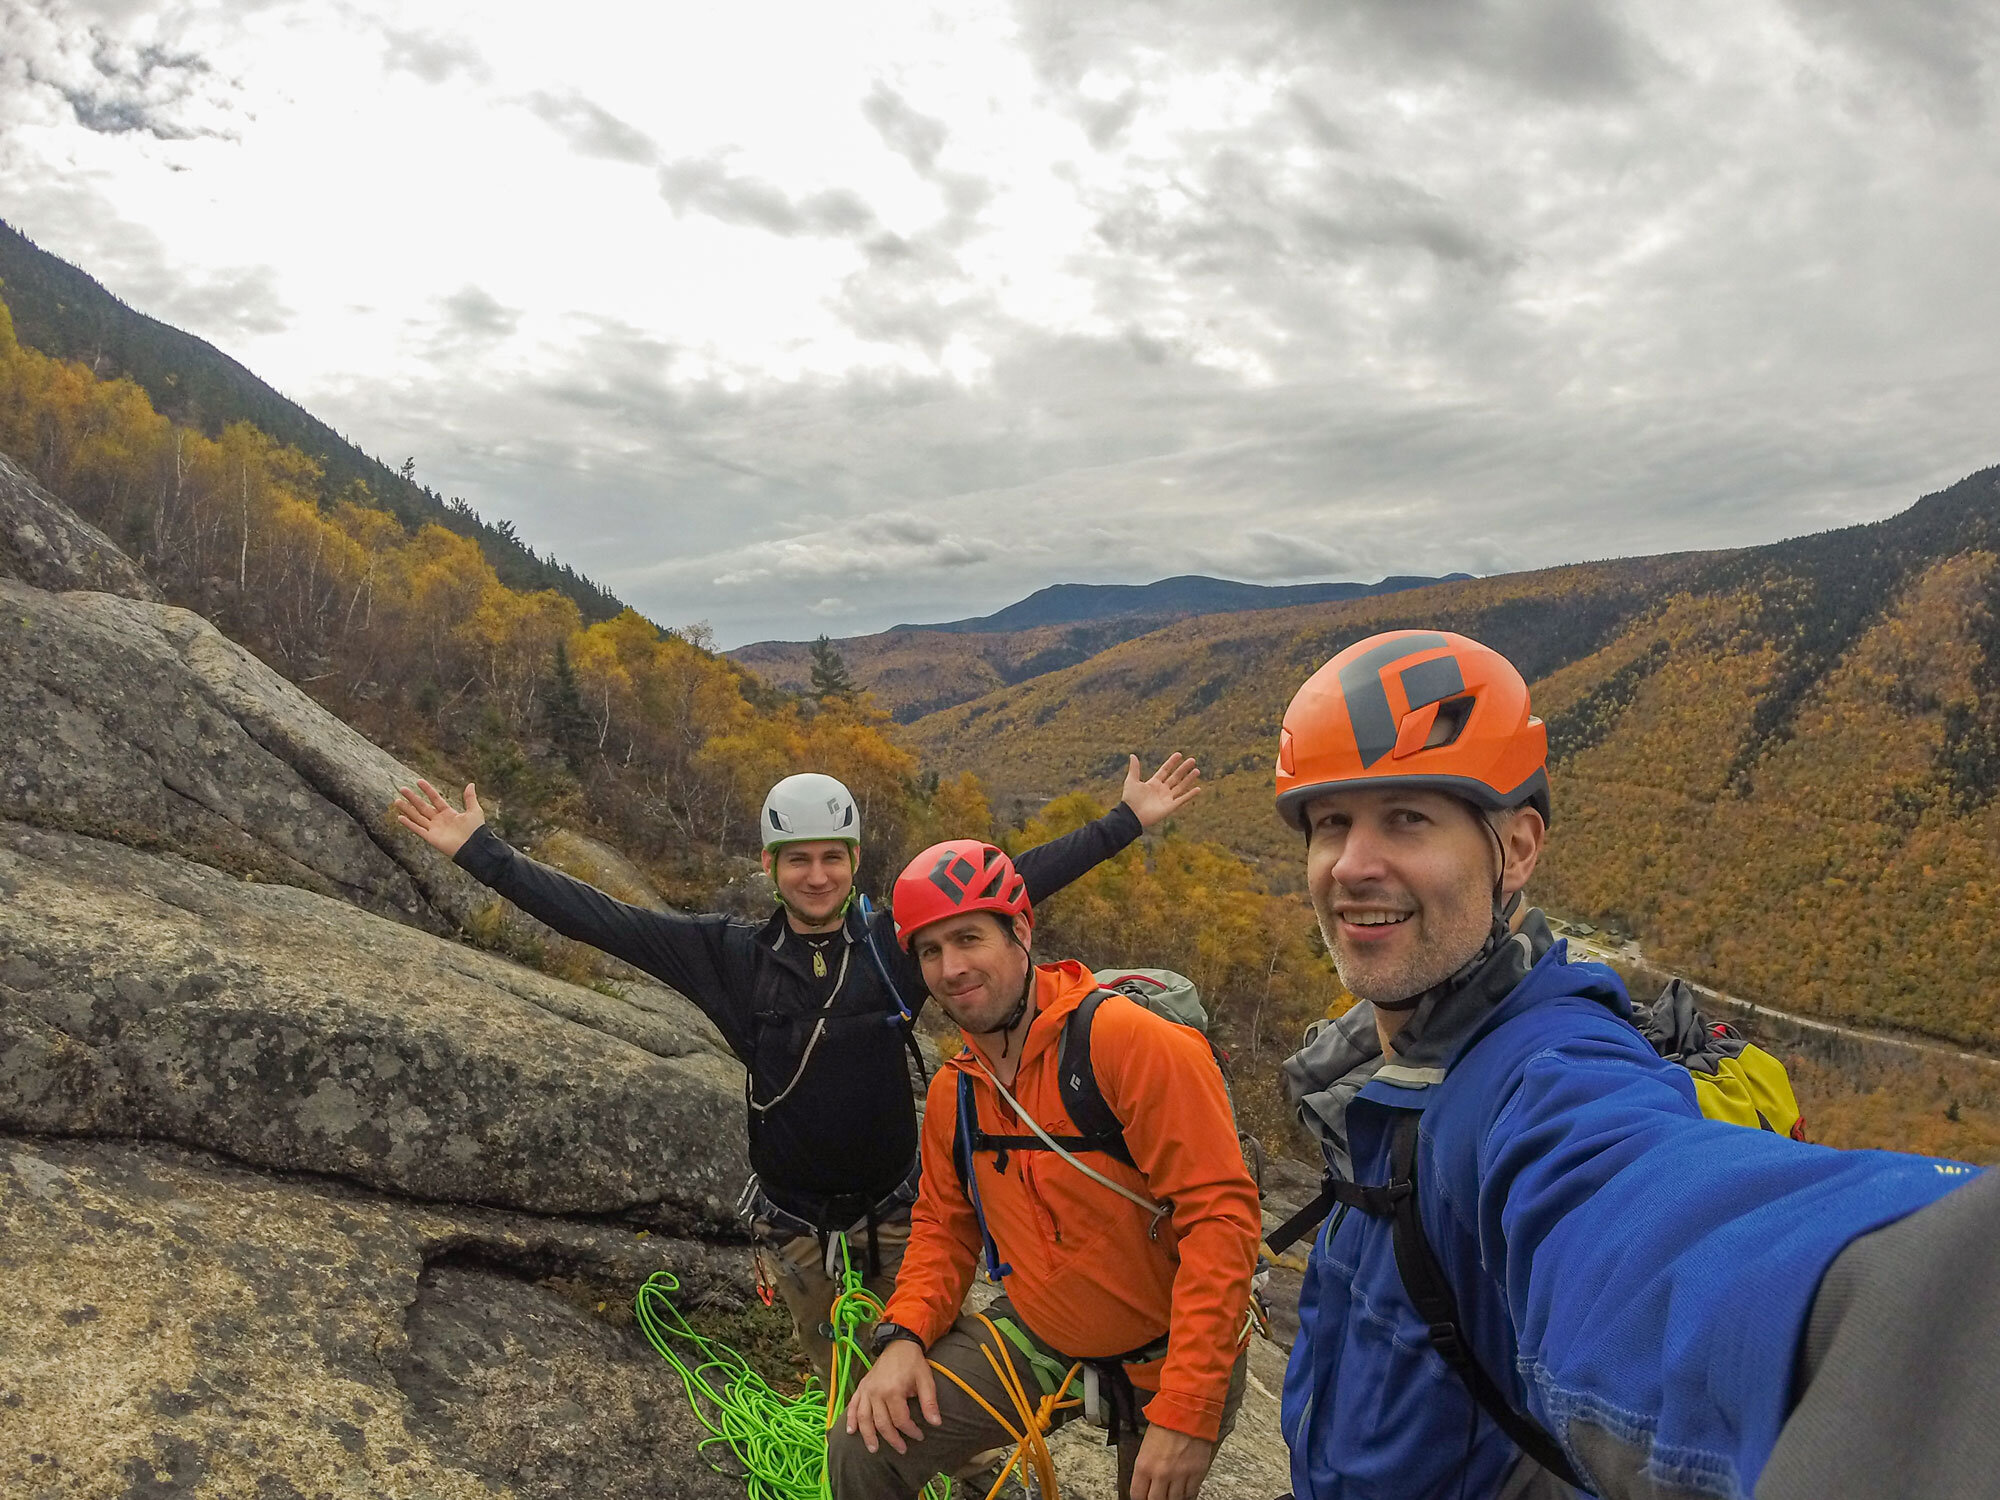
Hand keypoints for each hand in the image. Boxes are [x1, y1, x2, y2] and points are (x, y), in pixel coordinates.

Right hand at [391, 779, 485, 857]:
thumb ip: (470, 798)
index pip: (435, 798)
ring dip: (407, 809)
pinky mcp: (431, 837)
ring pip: (417, 816)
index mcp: (448, 813)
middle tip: (402, 789)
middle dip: (412, 798)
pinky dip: (409, 824)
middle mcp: (439, 820)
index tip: (419, 781)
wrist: (474, 846)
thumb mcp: (474, 811)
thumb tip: (471, 784)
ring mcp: (434, 829)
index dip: (427, 790)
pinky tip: (400, 817)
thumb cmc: (476, 830)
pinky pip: (417, 829)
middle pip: (422, 806)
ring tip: (397, 801)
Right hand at [843, 1339, 939, 1455]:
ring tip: (873, 1449)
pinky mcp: (862, 1387)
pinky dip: (850, 1419)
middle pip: (882, 1423)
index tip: (919, 1436)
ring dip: (868, 1435)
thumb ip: (929, 1402)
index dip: (911, 1431)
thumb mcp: (926, 1380)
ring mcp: (867, 1390)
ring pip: (864, 1418)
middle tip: (901, 1449)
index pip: (900, 1420)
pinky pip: (852, 1405)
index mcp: (893, 1391)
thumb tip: (936, 1423)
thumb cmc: (913, 1363)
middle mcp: (876, 1392)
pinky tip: (851, 1431)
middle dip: (892, 1439)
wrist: (899, 1343)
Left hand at [1120, 752, 1201, 830]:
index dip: (1172, 762)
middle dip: (1184, 768)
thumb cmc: (1130, 799)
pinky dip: (1190, 795)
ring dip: (1189, 779)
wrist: (1132, 815)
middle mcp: (1162, 790)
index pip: (1165, 770)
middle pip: (1175, 777)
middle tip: (1192, 760)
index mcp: (1153, 783)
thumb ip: (1134, 768)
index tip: (1179, 754)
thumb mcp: (1131, 781)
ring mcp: (1167, 798)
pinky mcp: (1170, 807)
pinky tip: (1198, 789)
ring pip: (1181, 786)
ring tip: (1197, 770)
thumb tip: (1132, 755)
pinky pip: (1182, 799)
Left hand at [1129, 1422, 1215, 1499]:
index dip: (1140, 1498)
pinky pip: (1191, 1493)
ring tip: (1171, 1491)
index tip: (1144, 1496)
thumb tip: (1147, 1481)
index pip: (1137, 1495)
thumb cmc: (1166, 1422)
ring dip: (1172, 1497)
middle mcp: (1161, 1474)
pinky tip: (1184, 1488)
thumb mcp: (1146, 1444)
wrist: (1188, 1410)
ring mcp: (1180, 1475)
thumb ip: (1146, 1466)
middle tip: (1158, 1495)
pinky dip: (1187, 1493)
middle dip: (1156, 1499)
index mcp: (1144, 1465)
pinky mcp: (1196, 1473)